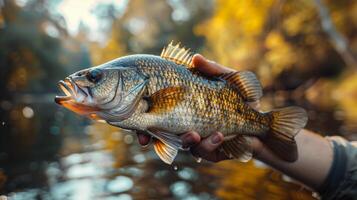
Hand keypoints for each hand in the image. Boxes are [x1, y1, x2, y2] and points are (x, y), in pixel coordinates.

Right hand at [136, 54, 264, 161]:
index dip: (144, 117)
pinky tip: (219, 134)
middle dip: (152, 137)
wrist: (264, 122)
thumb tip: (194, 58)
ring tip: (193, 133)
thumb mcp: (230, 80)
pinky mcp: (212, 151)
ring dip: (185, 140)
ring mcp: (199, 138)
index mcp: (186, 105)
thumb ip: (212, 70)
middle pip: (162, 132)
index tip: (136, 120)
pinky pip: (205, 151)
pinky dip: (210, 142)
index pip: (158, 110)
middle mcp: (187, 122)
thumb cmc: (243, 97)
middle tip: (146, 139)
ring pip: (183, 143)